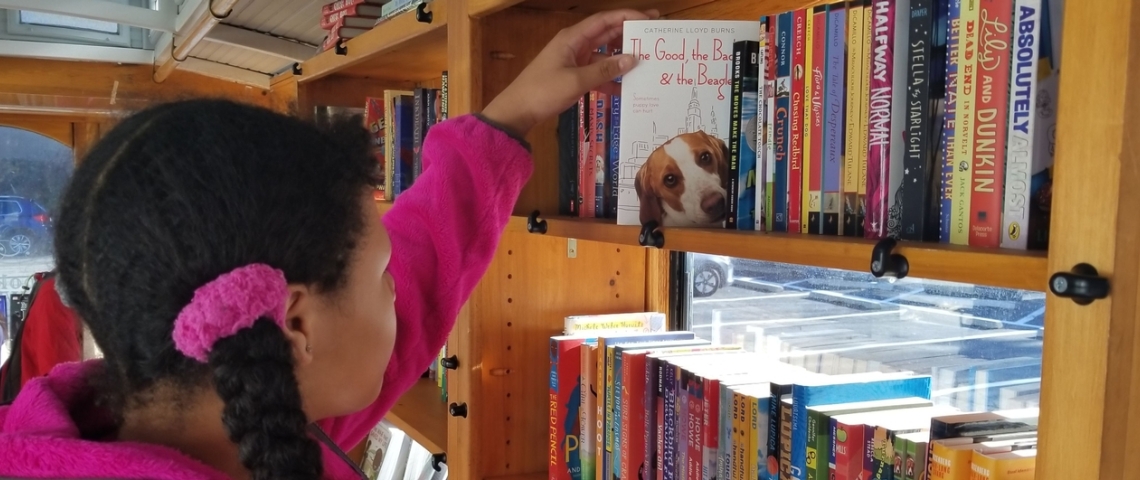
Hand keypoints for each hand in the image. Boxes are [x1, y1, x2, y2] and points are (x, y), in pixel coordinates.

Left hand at [480, 8, 659, 138]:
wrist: (517, 111)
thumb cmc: (543, 91)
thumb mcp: (576, 80)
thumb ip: (606, 70)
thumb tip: (633, 59)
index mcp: (573, 38)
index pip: (605, 20)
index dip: (628, 16)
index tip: (650, 19)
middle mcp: (575, 44)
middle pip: (607, 34)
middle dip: (630, 34)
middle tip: (655, 37)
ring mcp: (574, 60)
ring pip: (604, 55)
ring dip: (623, 59)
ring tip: (647, 63)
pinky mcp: (573, 76)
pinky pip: (598, 73)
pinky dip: (611, 79)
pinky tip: (627, 88)